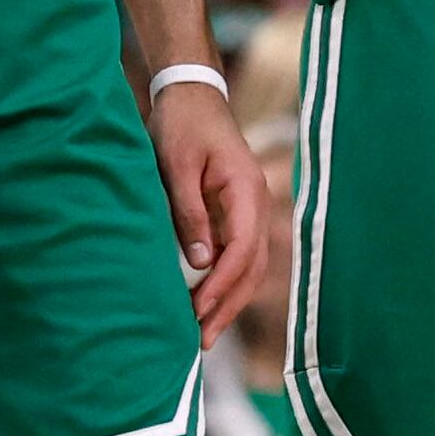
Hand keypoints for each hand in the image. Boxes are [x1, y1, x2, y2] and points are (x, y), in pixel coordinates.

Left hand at [151, 76, 278, 335]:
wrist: (191, 95)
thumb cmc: (182, 125)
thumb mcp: (178, 167)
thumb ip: (190, 213)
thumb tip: (201, 262)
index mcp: (246, 191)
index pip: (242, 250)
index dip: (221, 285)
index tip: (197, 311)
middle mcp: (256, 204)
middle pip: (252, 267)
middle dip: (228, 305)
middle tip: (202, 341)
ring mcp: (249, 210)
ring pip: (249, 266)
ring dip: (228, 300)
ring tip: (204, 333)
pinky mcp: (236, 213)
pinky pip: (238, 256)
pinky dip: (225, 283)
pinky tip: (206, 303)